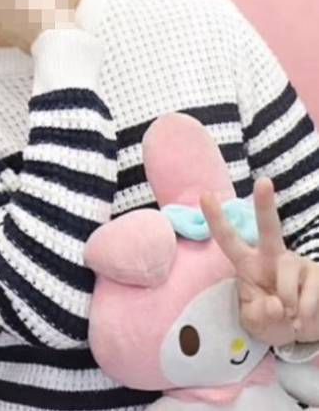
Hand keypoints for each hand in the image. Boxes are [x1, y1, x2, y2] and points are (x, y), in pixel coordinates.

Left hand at [201, 177, 318, 345]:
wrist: (303, 333)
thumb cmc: (273, 320)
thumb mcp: (255, 323)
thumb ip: (259, 315)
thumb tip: (275, 304)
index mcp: (247, 263)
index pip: (228, 239)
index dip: (216, 219)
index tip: (206, 195)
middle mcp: (272, 256)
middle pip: (268, 227)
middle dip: (265, 204)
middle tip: (263, 181)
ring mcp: (297, 262)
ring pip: (288, 274)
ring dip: (288, 303)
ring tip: (290, 316)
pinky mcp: (317, 273)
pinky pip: (310, 292)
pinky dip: (307, 313)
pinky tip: (305, 317)